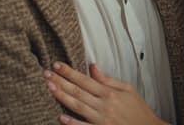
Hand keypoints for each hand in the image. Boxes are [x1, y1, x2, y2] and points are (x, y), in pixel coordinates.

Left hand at [44, 62, 166, 124]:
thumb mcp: (127, 89)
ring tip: (49, 88)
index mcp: (109, 93)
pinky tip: (60, 117)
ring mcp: (101, 120)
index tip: (57, 65)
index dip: (69, 72)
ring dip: (62, 97)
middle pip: (78, 91)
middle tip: (46, 74)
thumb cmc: (138, 110)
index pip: (85, 79)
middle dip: (61, 81)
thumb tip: (93, 66)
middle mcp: (104, 105)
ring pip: (77, 107)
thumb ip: (108, 79)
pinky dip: (72, 123)